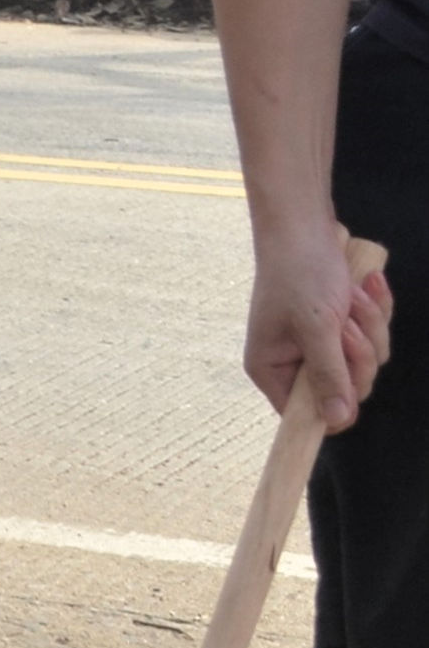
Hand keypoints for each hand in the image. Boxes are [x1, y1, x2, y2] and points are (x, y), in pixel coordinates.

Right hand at [249, 226, 395, 430]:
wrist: (304, 227)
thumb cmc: (298, 273)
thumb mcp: (316, 328)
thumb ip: (328, 375)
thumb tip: (335, 420)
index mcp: (272, 369)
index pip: (307, 414)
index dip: (335, 401)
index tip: (349, 378)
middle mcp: (294, 362)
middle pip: (347, 389)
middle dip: (358, 352)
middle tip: (345, 324)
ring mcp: (320, 345)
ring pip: (367, 361)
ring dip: (370, 326)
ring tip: (351, 296)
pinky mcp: (341, 328)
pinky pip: (375, 338)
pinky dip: (376, 312)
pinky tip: (364, 287)